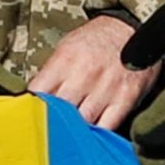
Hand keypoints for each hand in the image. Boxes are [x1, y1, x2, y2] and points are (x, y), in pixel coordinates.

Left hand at [28, 15, 160, 132]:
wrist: (133, 28)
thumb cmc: (96, 40)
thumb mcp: (67, 48)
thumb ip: (51, 74)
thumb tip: (35, 101)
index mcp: (65, 60)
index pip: (38, 94)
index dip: (32, 108)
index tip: (31, 117)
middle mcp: (84, 74)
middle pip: (59, 112)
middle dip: (53, 123)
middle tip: (50, 131)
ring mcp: (106, 88)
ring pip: (82, 124)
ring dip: (75, 132)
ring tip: (71, 136)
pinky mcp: (125, 99)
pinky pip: (106, 128)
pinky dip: (97, 135)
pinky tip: (91, 135)